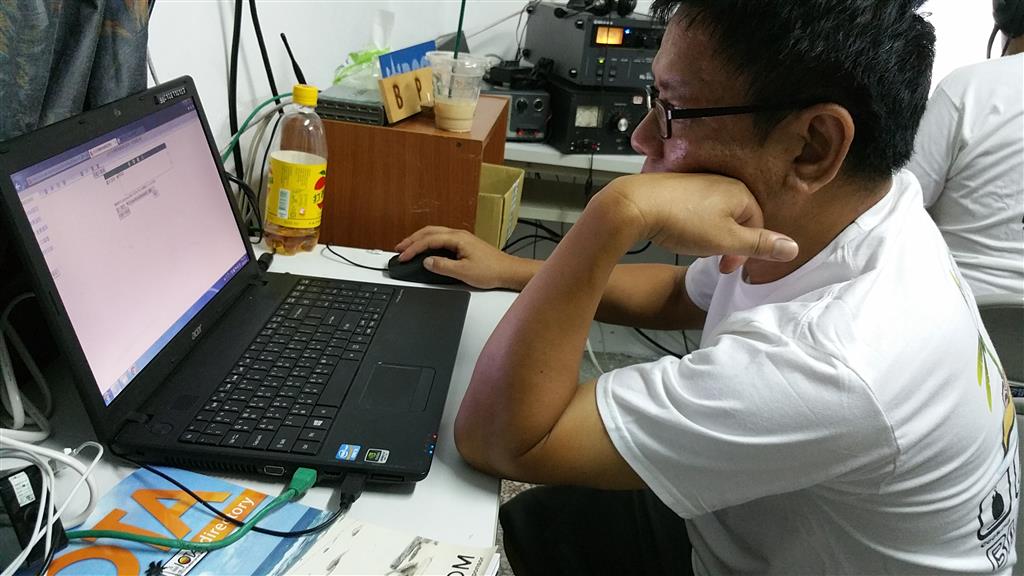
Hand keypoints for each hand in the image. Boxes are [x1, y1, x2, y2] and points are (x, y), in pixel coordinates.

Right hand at [394, 226, 530, 289]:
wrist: (508, 271)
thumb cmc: (491, 270)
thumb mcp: (463, 272)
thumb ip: (442, 266)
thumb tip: (427, 261)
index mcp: (457, 238)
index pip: (429, 240)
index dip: (413, 248)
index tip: (403, 256)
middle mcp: (459, 234)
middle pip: (429, 232)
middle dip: (412, 240)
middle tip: (399, 248)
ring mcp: (462, 238)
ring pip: (435, 233)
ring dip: (420, 240)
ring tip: (408, 248)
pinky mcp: (464, 244)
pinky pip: (441, 238)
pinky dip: (429, 242)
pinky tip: (426, 249)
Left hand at [601, 173, 798, 272]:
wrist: (635, 205)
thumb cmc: (682, 221)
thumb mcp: (726, 239)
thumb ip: (759, 244)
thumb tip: (793, 248)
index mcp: (740, 192)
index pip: (757, 225)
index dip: (744, 252)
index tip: (726, 268)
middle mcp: (721, 182)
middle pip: (737, 219)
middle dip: (728, 244)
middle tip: (711, 260)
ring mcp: (698, 182)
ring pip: (716, 216)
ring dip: (710, 236)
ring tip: (693, 247)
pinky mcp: (677, 187)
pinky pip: (696, 209)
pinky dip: (693, 225)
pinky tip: (679, 233)